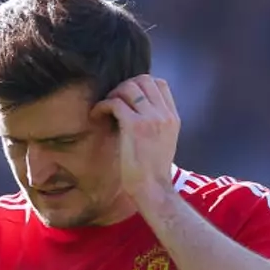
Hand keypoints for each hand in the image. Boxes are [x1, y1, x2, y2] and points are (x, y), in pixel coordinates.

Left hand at [92, 74, 179, 207]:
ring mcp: (150, 118)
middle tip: (113, 100)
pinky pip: (115, 102)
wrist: (153, 189)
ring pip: (129, 87)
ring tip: (105, 108)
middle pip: (144, 80)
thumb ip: (157, 123)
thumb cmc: (153, 171)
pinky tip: (97, 115)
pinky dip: (102, 105)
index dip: (140, 85)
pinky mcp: (134, 125)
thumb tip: (138, 110)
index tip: (127, 97)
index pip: (160, 84)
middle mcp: (163, 114)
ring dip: (113, 94)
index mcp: (172, 117)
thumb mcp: (164, 141)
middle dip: (124, 86)